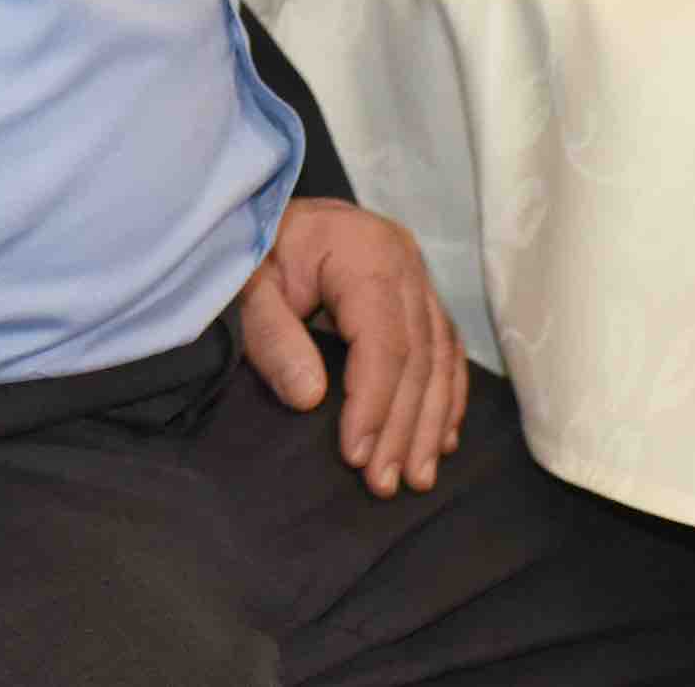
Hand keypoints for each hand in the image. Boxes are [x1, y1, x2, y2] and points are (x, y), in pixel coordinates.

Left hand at [236, 195, 467, 498]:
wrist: (267, 211)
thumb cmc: (254, 247)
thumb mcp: (248, 283)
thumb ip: (273, 336)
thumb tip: (310, 398)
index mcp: (365, 251)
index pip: (384, 341)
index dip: (374, 404)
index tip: (356, 457)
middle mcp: (404, 261)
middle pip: (417, 356)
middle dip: (403, 427)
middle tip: (385, 484)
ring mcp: (417, 275)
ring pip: (439, 358)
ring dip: (429, 423)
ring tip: (416, 478)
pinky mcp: (420, 292)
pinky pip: (446, 348)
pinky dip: (446, 396)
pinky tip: (441, 439)